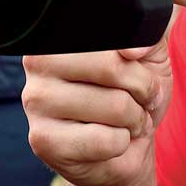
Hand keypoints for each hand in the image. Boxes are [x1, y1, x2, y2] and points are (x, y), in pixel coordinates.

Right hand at [23, 23, 172, 185]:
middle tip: (141, 100)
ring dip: (134, 119)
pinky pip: (104, 140)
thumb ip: (149, 35)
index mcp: (61, 35)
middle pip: (111, 68)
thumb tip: (133, 50)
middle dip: (142, 90)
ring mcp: (35, 102)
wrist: (126, 150)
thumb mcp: (149, 56)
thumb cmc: (132, 96)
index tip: (140, 74)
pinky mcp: (42, 140)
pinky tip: (111, 143)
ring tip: (128, 122)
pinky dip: (121, 143)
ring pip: (113, 106)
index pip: (111, 36)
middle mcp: (37, 62)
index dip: (139, 61)